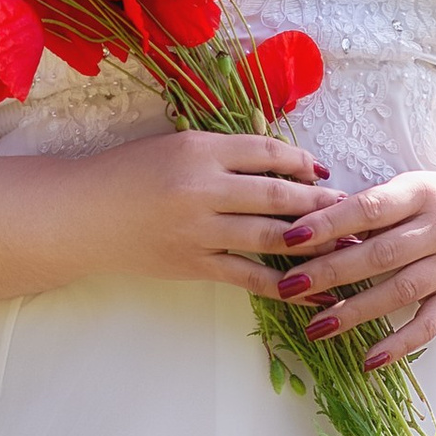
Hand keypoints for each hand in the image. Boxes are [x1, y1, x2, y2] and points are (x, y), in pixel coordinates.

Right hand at [81, 127, 329, 290]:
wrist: (81, 215)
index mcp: (200, 148)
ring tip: (345, 243)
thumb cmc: (127, 175)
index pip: (268, 152)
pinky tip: (313, 289)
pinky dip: (285, 284)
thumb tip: (279, 161)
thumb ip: (222, 152)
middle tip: (354, 207)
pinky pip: (250, 276)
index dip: (302, 161)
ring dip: (314, 240)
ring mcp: (200, 230)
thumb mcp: (173, 146)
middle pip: (279, 194)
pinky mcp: (194, 264)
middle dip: (321, 203)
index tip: (322, 171)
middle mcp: (204, 187)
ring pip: (272, 235)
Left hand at [268, 168, 435, 367]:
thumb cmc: (432, 204)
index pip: (369, 208)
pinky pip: (429, 325)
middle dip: (331, 272)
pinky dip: (399, 344)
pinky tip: (368, 360)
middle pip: (381, 254)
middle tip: (288, 286)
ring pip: (401, 291)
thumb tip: (308, 229)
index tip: (290, 238)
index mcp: (422, 192)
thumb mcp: (405, 190)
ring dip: (355, 312)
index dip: (329, 223)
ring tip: (314, 327)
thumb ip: (364, 208)